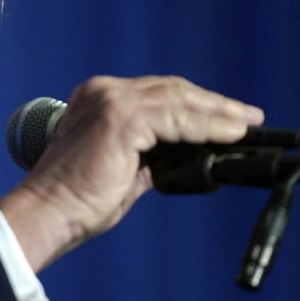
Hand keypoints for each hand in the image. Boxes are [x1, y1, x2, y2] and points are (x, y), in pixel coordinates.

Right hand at [0, 75, 263, 269]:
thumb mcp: (123, 168)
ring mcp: (111, 101)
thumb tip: (191, 155)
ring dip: (218, 113)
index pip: (158, 93)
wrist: (50, 212)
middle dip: (214, 103)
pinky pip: (177, 119)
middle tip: (249, 116)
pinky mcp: (121, 118)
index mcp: (98, 98)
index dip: (196, 103)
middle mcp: (103, 91)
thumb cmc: (78, 199)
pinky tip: (230, 134)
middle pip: (172, 89)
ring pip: (179, 100)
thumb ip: (151, 155)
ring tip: (248, 125)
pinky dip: (208, 127)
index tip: (227, 116)